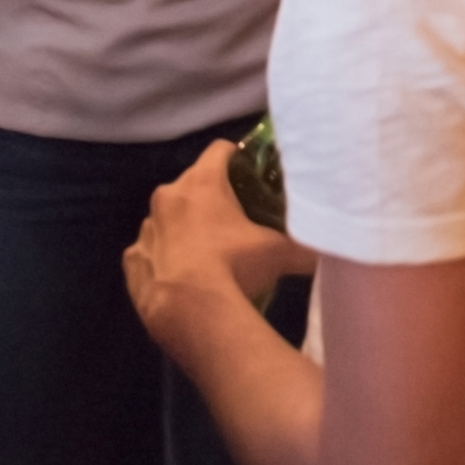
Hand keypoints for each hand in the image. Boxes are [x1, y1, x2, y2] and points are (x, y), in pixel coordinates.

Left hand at [125, 140, 312, 357]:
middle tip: (235, 222)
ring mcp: (145, 230)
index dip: (236, 159)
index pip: (219, 150)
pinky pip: (150, 251)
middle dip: (211, 198)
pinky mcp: (131, 262)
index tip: (249, 175)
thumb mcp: (280, 254)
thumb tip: (332, 250)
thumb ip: (305, 246)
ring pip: (168, 218)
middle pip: (192, 184)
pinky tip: (183, 278)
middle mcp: (168, 197)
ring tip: (208, 257)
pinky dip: (164, 259)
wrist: (192, 314)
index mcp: (202, 183)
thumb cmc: (236, 268)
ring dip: (185, 229)